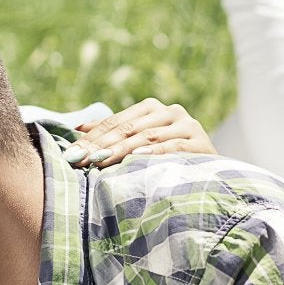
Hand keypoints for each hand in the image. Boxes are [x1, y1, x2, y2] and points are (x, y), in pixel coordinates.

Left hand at [62, 97, 216, 167]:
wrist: (213, 176)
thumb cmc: (169, 161)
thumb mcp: (140, 146)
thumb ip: (113, 134)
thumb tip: (78, 128)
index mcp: (153, 108)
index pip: (117, 121)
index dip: (92, 137)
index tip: (70, 153)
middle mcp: (171, 112)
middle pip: (130, 128)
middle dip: (101, 144)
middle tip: (79, 159)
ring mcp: (188, 125)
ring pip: (148, 136)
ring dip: (121, 150)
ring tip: (99, 160)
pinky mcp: (201, 142)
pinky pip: (173, 147)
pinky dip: (154, 153)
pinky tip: (136, 158)